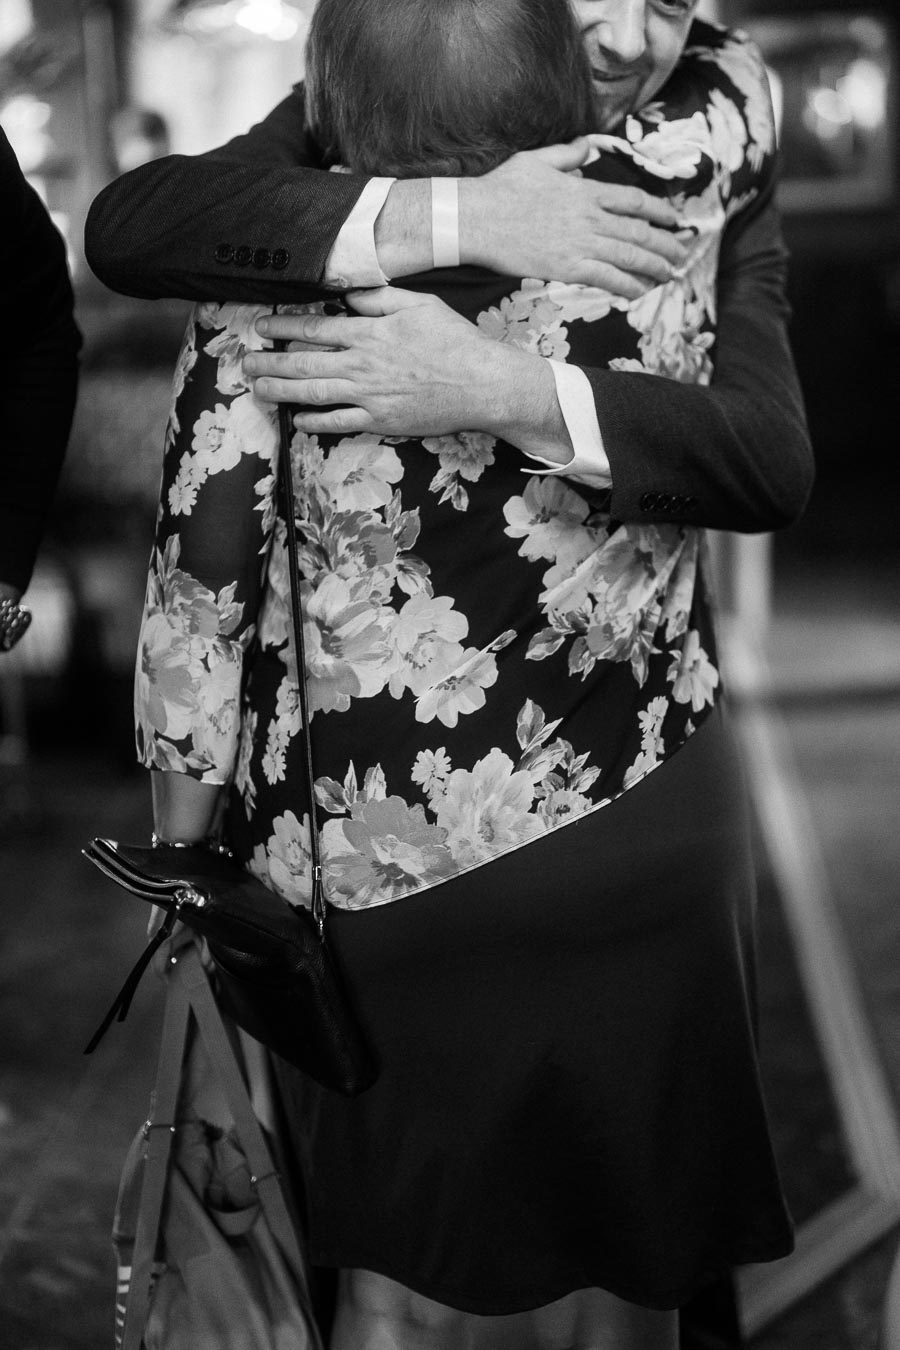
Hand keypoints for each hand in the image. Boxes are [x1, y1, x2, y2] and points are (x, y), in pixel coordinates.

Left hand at [245, 287, 570, 457]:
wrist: (482, 383)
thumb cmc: (455, 340)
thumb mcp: (419, 303)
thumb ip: (379, 297)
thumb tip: (347, 292)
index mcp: (370, 331)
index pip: (316, 327)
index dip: (284, 327)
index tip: (262, 326)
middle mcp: (363, 364)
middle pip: (304, 362)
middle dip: (270, 361)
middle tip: (245, 362)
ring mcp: (370, 395)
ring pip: (313, 393)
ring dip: (280, 391)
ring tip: (257, 388)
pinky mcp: (381, 420)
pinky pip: (340, 422)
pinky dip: (315, 421)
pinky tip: (296, 419)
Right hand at [461, 139, 691, 296]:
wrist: (476, 217)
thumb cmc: (500, 187)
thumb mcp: (536, 159)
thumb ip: (567, 155)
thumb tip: (587, 146)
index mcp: (584, 190)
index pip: (632, 200)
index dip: (658, 210)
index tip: (674, 219)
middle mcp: (588, 216)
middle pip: (639, 230)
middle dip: (665, 243)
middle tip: (682, 252)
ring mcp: (579, 242)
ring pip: (629, 255)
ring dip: (654, 266)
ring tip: (670, 274)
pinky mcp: (566, 267)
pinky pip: (606, 277)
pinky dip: (627, 285)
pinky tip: (640, 291)